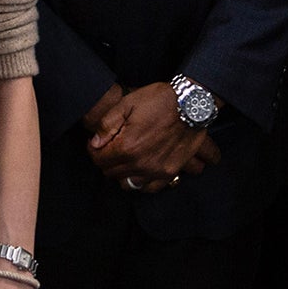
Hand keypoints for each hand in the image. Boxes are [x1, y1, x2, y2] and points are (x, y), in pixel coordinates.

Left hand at [89, 82, 212, 186]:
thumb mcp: (127, 104)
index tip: (97, 143)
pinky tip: (142, 170)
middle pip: (111, 173)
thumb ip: (107, 125)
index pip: (99, 159)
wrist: (192, 104)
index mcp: (127, 147)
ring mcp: (156, 170)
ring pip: (128, 183)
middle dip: (107, 161)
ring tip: (127, 159)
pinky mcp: (170, 172)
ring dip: (123, 173)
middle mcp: (140, 164)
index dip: (94, 150)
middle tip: (112, 148)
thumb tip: (95, 143)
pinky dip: (143, 182)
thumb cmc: (160, 101)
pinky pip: (150, 188)